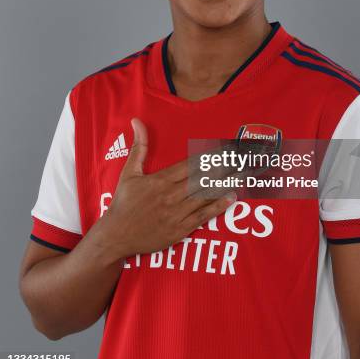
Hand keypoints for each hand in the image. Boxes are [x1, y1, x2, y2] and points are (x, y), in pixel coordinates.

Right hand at [103, 118, 236, 258]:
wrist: (116, 236)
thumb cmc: (123, 202)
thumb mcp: (129, 172)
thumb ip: (139, 147)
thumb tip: (137, 121)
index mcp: (161, 180)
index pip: (191, 165)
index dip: (210, 157)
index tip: (226, 149)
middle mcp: (171, 195)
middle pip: (203, 179)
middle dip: (224, 168)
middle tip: (242, 159)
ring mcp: (176, 214)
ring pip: (206, 196)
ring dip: (226, 184)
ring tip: (243, 174)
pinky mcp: (179, 230)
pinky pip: (203, 216)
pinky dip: (218, 206)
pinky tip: (232, 197)